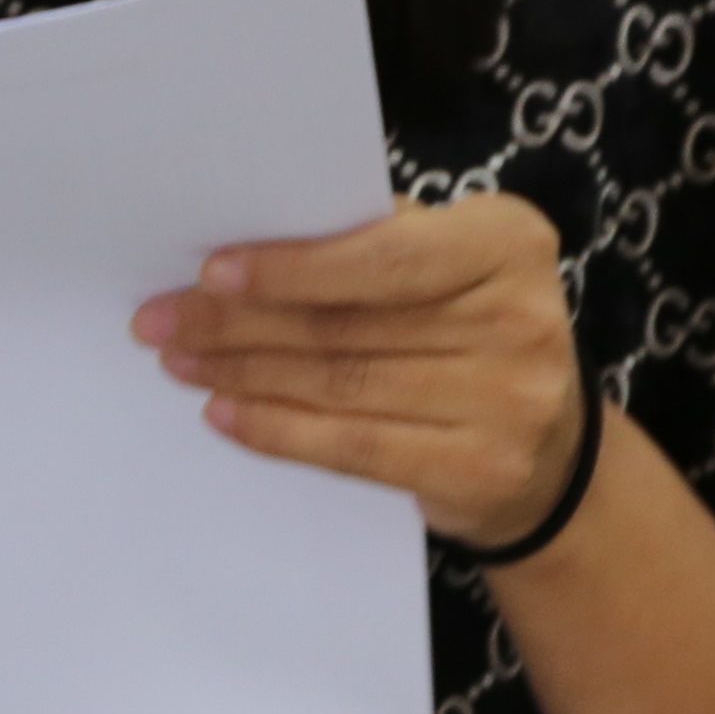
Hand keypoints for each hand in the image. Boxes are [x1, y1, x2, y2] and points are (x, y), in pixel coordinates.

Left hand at [132, 193, 589, 550]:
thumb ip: (374, 244)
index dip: (292, 267)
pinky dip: (279, 430)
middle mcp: (520, 319)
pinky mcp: (480, 471)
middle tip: (162, 318)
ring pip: (342, 384)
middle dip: (240, 322)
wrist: (552, 453)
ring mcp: (507, 402)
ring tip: (180, 360)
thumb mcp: (450, 266)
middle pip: (349, 323)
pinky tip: (226, 412)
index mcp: (509, 242)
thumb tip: (244, 251)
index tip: (212, 271)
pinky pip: (355, 447)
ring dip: (244, 372)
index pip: (384, 255)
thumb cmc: (473, 332)